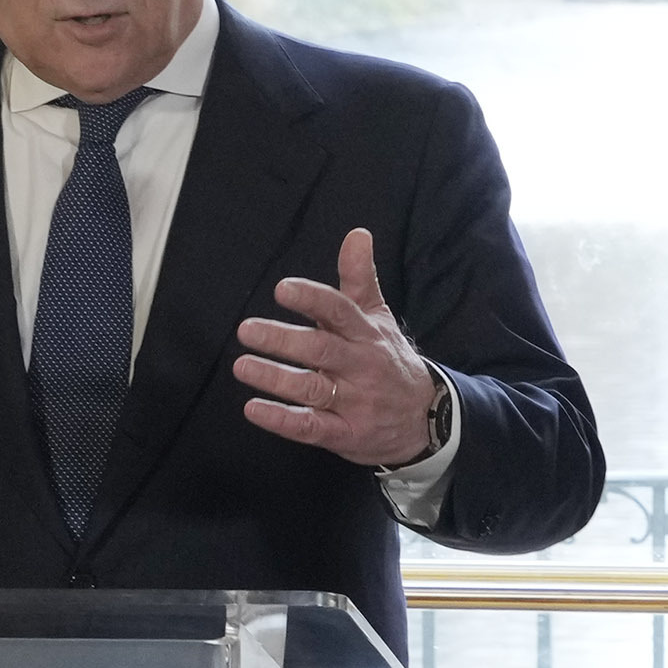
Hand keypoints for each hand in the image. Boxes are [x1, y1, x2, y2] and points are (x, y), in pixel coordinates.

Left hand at [234, 230, 441, 469]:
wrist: (425, 419)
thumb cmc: (389, 360)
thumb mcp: (379, 318)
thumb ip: (360, 277)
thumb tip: (357, 233)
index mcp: (367, 334)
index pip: (340, 311)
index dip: (311, 299)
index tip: (282, 289)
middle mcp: (362, 366)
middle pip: (321, 350)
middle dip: (283, 340)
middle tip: (247, 330)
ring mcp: (355, 403)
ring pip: (313, 389)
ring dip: (276, 378)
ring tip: (243, 366)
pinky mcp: (346, 434)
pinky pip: (312, 427)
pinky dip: (282, 420)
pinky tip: (254, 409)